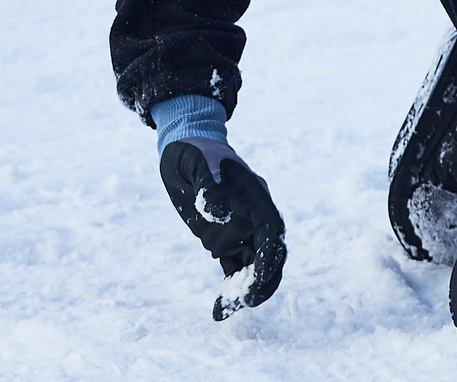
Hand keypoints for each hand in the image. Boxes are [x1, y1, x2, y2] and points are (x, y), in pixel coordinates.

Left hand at [159, 139, 286, 318]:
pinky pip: (233, 269)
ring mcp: (240, 230)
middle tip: (247, 301)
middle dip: (264, 280)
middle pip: (271, 254)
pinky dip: (229, 289)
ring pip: (253, 266)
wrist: (185, 147)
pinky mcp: (223, 240)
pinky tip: (219, 309)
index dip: (270, 256)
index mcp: (254, 198)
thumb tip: (219, 213)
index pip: (271, 231)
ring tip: (223, 310)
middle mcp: (253, 217)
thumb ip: (207, 186)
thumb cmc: (193, 152)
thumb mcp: (196, 164)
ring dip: (246, 290)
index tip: (258, 277)